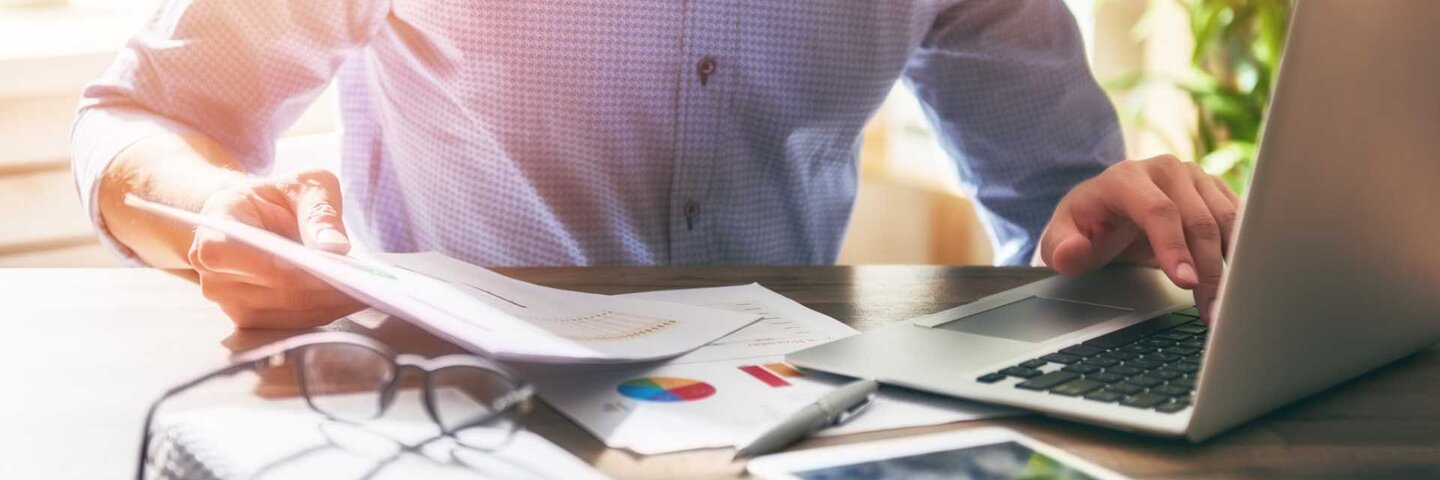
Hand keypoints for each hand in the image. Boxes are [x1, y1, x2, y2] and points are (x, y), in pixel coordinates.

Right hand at [188, 168, 365, 327]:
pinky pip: (291, 323)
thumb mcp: (304, 185)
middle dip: (325, 288)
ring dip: (329, 304)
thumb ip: (319, 210)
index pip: (245, 254)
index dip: (292, 265)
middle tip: (367, 283)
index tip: (336, 267)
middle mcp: (213, 272)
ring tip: (366, 290)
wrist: (256, 217)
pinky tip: (350, 299)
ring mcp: (228, 301)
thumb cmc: (278, 197)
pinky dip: (324, 312)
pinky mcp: (248, 320)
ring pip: (287, 312)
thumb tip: (335, 247)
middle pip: (275, 289)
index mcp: (216, 227)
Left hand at [1039, 155, 1239, 319]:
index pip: (1158, 211)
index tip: (1185, 282)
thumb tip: (1071, 253)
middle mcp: (1167, 171)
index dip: (1174, 247)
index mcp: (1127, 178)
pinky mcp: (1217, 191)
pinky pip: (1241, 220)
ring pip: (1227, 221)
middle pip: (1198, 220)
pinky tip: (1243, 281)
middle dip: (1208, 269)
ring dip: (1233, 265)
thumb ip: (1061, 248)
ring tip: (1228, 304)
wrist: (1108, 208)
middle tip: (1212, 310)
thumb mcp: (1061, 238)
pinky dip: (1245, 251)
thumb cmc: (1087, 225)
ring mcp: (1196, 178)